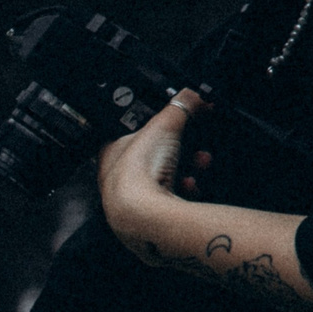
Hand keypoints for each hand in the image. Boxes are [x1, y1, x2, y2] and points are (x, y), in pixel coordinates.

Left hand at [100, 88, 205, 255]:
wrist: (143, 214)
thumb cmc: (139, 170)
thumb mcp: (165, 123)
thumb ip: (182, 104)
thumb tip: (195, 94)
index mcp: (111, 152)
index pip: (134, 133)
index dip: (159, 126)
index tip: (179, 123)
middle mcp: (118, 178)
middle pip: (156, 156)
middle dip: (183, 148)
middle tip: (198, 144)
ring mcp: (133, 200)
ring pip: (166, 177)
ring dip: (189, 167)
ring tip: (201, 162)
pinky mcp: (149, 217)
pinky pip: (172, 198)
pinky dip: (185, 189)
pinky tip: (191, 185)